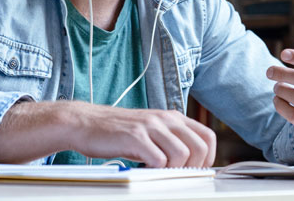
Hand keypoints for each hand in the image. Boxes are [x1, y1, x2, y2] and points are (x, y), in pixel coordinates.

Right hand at [70, 105, 216, 167]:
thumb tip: (192, 164)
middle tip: (176, 175)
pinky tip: (144, 168)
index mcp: (173, 117)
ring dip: (172, 170)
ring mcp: (150, 126)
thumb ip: (170, 141)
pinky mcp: (135, 136)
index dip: (208, 157)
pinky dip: (155, 170)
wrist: (86, 122)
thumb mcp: (151, 131)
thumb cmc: (118, 132)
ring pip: (181, 154)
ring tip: (158, 172)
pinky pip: (158, 159)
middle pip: (199, 147)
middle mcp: (165, 119)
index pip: (207, 136)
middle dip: (193, 168)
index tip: (196, 170)